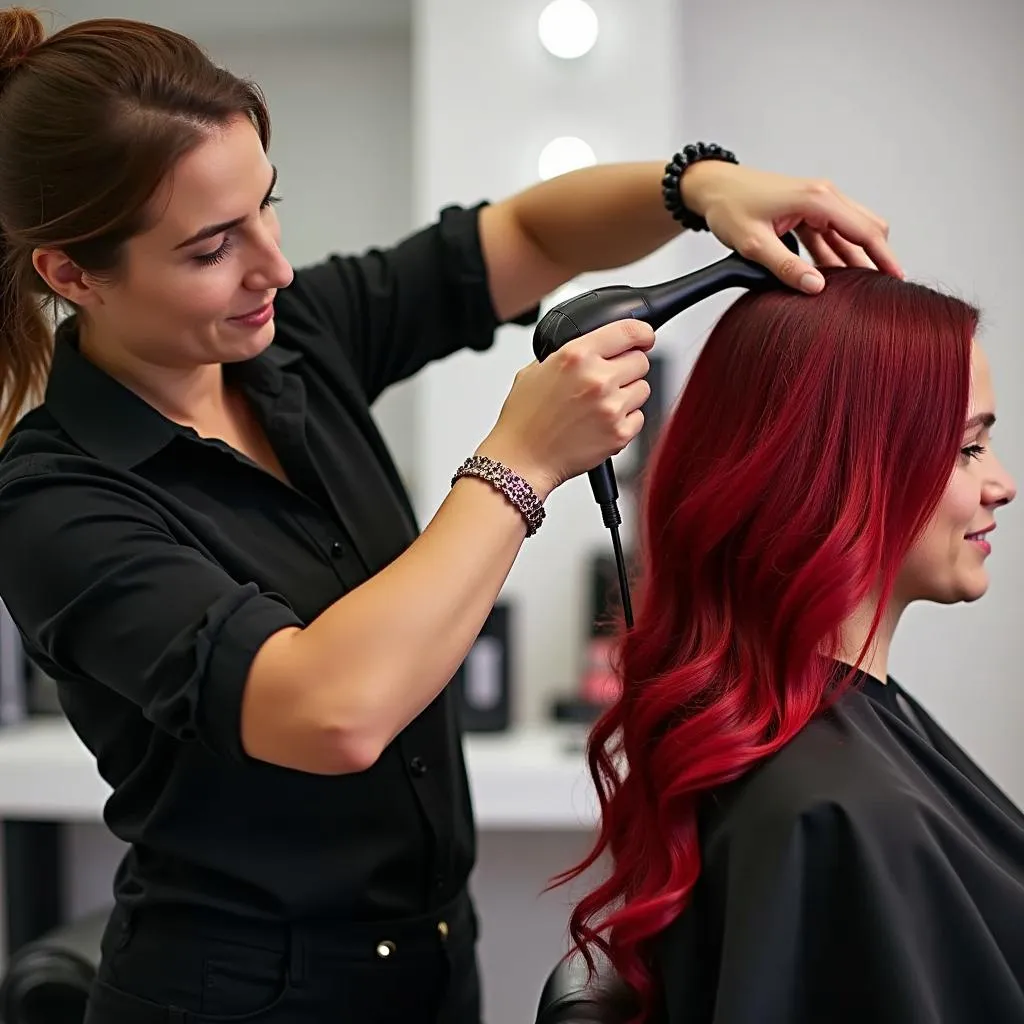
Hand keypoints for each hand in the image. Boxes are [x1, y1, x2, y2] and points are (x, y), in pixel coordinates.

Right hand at [479, 320, 653, 498]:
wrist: (522, 459)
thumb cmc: (524, 420)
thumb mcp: (535, 370)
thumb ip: (568, 355)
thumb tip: (593, 348)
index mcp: (576, 356)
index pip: (628, 331)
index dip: (641, 333)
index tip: (644, 337)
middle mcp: (597, 379)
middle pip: (640, 361)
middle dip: (628, 368)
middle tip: (608, 381)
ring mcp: (611, 407)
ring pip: (642, 389)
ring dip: (627, 395)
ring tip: (600, 406)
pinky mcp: (619, 433)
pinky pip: (639, 417)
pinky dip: (625, 420)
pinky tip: (601, 423)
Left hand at [682, 162, 902, 293]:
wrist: (711, 187)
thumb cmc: (728, 208)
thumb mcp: (753, 244)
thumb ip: (786, 267)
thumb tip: (817, 287)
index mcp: (817, 199)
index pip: (864, 230)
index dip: (884, 257)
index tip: (897, 280)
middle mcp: (823, 196)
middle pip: (865, 228)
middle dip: (875, 258)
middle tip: (881, 290)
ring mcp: (816, 202)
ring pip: (848, 234)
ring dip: (853, 259)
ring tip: (858, 290)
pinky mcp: (806, 210)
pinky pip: (830, 235)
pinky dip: (834, 255)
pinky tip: (832, 278)